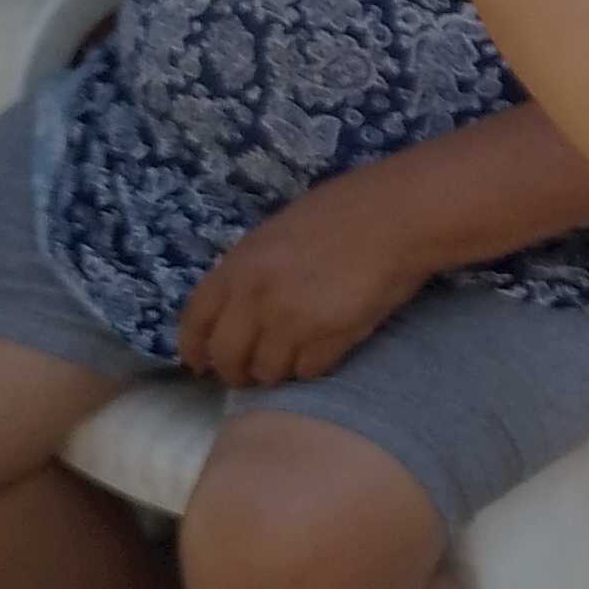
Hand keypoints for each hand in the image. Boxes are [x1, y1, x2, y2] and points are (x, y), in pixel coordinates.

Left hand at [176, 166, 427, 387]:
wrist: (395, 218)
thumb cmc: (341, 214)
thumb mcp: (276, 234)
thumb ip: (250, 271)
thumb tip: (237, 308)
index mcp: (238, 266)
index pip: (195, 320)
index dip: (193, 348)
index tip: (200, 364)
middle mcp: (256, 298)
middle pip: (227, 357)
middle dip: (236, 372)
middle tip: (250, 375)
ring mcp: (291, 321)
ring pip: (267, 371)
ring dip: (277, 372)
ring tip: (293, 361)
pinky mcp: (328, 339)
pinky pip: (308, 371)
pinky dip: (312, 368)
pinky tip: (324, 352)